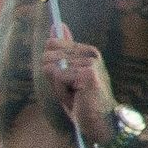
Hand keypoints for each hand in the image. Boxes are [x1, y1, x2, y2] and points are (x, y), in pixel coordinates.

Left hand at [39, 25, 115, 144]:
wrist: (99, 122)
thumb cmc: (81, 101)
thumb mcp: (66, 74)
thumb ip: (61, 50)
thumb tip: (56, 25)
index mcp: (86, 50)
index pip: (51, 44)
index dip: (52, 67)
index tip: (68, 80)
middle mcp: (91, 53)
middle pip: (48, 56)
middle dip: (53, 78)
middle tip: (71, 90)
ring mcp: (91, 63)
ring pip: (52, 69)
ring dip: (58, 87)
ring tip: (75, 94)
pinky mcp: (88, 74)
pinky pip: (57, 77)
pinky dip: (61, 92)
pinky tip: (77, 97)